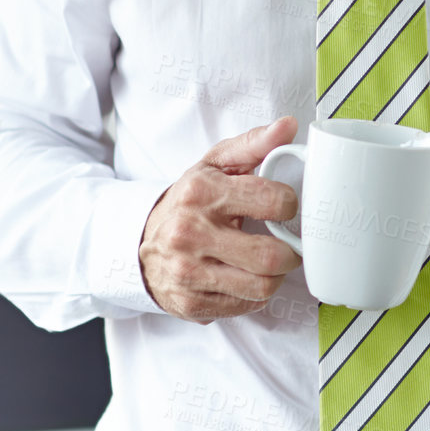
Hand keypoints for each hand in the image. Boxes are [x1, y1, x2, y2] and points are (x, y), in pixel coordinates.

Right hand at [138, 116, 303, 322]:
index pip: (273, 202)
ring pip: (262, 286)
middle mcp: (190, 234)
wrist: (139, 239)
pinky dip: (255, 293)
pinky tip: (245, 276)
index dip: (289, 205)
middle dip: (290, 252)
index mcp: (201, 193)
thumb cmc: (190, 200)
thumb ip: (254, 144)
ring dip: (275, 275)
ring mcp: (187, 272)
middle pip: (270, 256)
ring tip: (267, 261)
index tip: (284, 207)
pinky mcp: (190, 302)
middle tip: (286, 243)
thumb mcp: (216, 164)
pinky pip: (246, 305)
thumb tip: (289, 126)